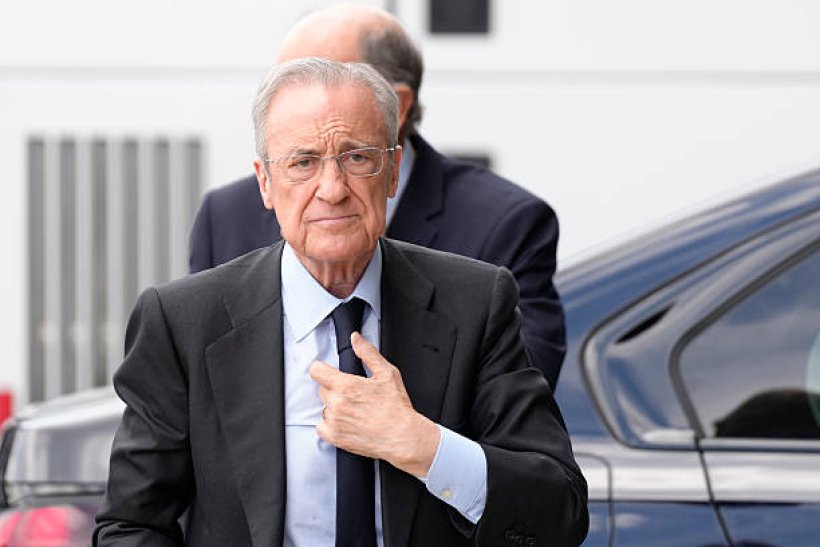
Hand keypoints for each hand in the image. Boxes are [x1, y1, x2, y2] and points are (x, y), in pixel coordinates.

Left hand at [309, 332, 439, 476]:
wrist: (402, 436)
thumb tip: (356, 339)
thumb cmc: (396, 408)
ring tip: (354, 409)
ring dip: (334, 407)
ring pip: (324, 408)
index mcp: (346, 385)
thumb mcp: (387, 373)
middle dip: (334, 388)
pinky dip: (330, 424)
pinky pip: (321, 427)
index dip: (322, 369)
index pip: (316, 371)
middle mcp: (337, 403)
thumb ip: (368, 353)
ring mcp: (334, 422)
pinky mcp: (335, 437)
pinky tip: (346, 422)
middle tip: (352, 393)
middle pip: (321, 389)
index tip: (328, 372)